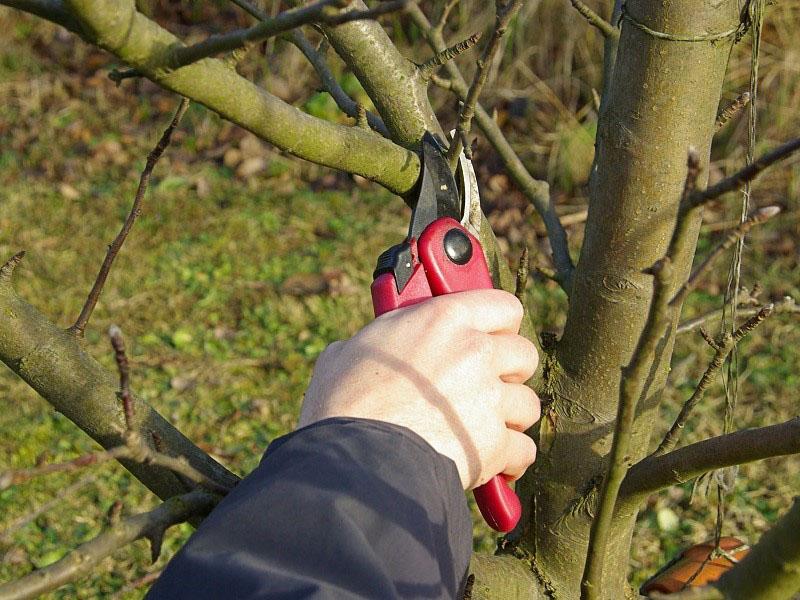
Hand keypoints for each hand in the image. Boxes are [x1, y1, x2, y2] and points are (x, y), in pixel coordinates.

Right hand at [298, 289, 540, 489]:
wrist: (353, 458)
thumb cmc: (344, 402)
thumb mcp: (352, 349)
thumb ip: (384, 340)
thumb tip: (372, 349)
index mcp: (444, 318)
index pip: (504, 306)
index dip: (501, 324)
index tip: (493, 335)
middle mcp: (475, 352)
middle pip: (525, 355)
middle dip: (509, 372)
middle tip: (486, 384)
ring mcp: (489, 398)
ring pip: (527, 404)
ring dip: (510, 417)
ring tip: (484, 427)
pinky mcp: (494, 443)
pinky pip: (524, 449)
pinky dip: (511, 459)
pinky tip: (493, 462)